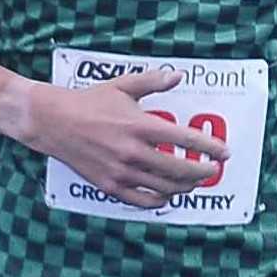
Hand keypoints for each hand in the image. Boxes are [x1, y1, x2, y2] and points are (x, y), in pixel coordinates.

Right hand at [25, 68, 228, 208]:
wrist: (53, 121)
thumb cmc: (89, 101)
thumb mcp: (122, 85)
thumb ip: (153, 81)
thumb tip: (178, 76)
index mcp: (140, 125)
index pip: (185, 139)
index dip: (210, 148)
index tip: (224, 152)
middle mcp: (133, 151)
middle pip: (180, 169)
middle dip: (203, 172)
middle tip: (213, 170)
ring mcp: (121, 172)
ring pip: (165, 187)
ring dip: (185, 186)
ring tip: (194, 181)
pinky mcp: (109, 185)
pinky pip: (142, 200)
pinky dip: (160, 200)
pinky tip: (167, 193)